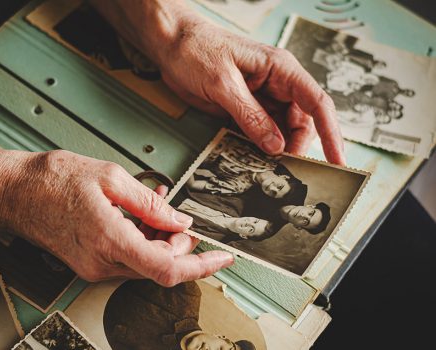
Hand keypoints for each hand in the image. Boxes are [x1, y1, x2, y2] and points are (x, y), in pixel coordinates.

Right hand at [2, 150, 233, 285]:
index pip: (168, 268)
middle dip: (180, 243)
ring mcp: (94, 266)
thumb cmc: (52, 181)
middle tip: (179, 214)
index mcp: (110, 240)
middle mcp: (102, 262)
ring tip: (157, 204)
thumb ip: (150, 204)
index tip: (222, 257)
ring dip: (161, 238)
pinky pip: (128, 258)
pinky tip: (141, 215)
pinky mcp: (90, 263)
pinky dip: (143, 239)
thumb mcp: (111, 177)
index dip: (201, 265)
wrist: (15, 192)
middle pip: (161, 266)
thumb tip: (179, 220)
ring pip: (146, 262)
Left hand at [158, 16, 345, 164]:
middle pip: (301, 122)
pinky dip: (258, 148)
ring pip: (280, 131)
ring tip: (268, 169)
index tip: (337, 160)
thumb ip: (250, 115)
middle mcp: (276, 84)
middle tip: (285, 171)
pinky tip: (253, 160)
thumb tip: (276, 146)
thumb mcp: (222, 83)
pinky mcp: (244, 109)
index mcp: (280, 69)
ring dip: (277, 151)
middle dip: (297, 147)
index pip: (317, 102)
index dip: (331, 133)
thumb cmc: (196, 49)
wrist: (170, 44)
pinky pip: (259, 132)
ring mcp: (260, 98)